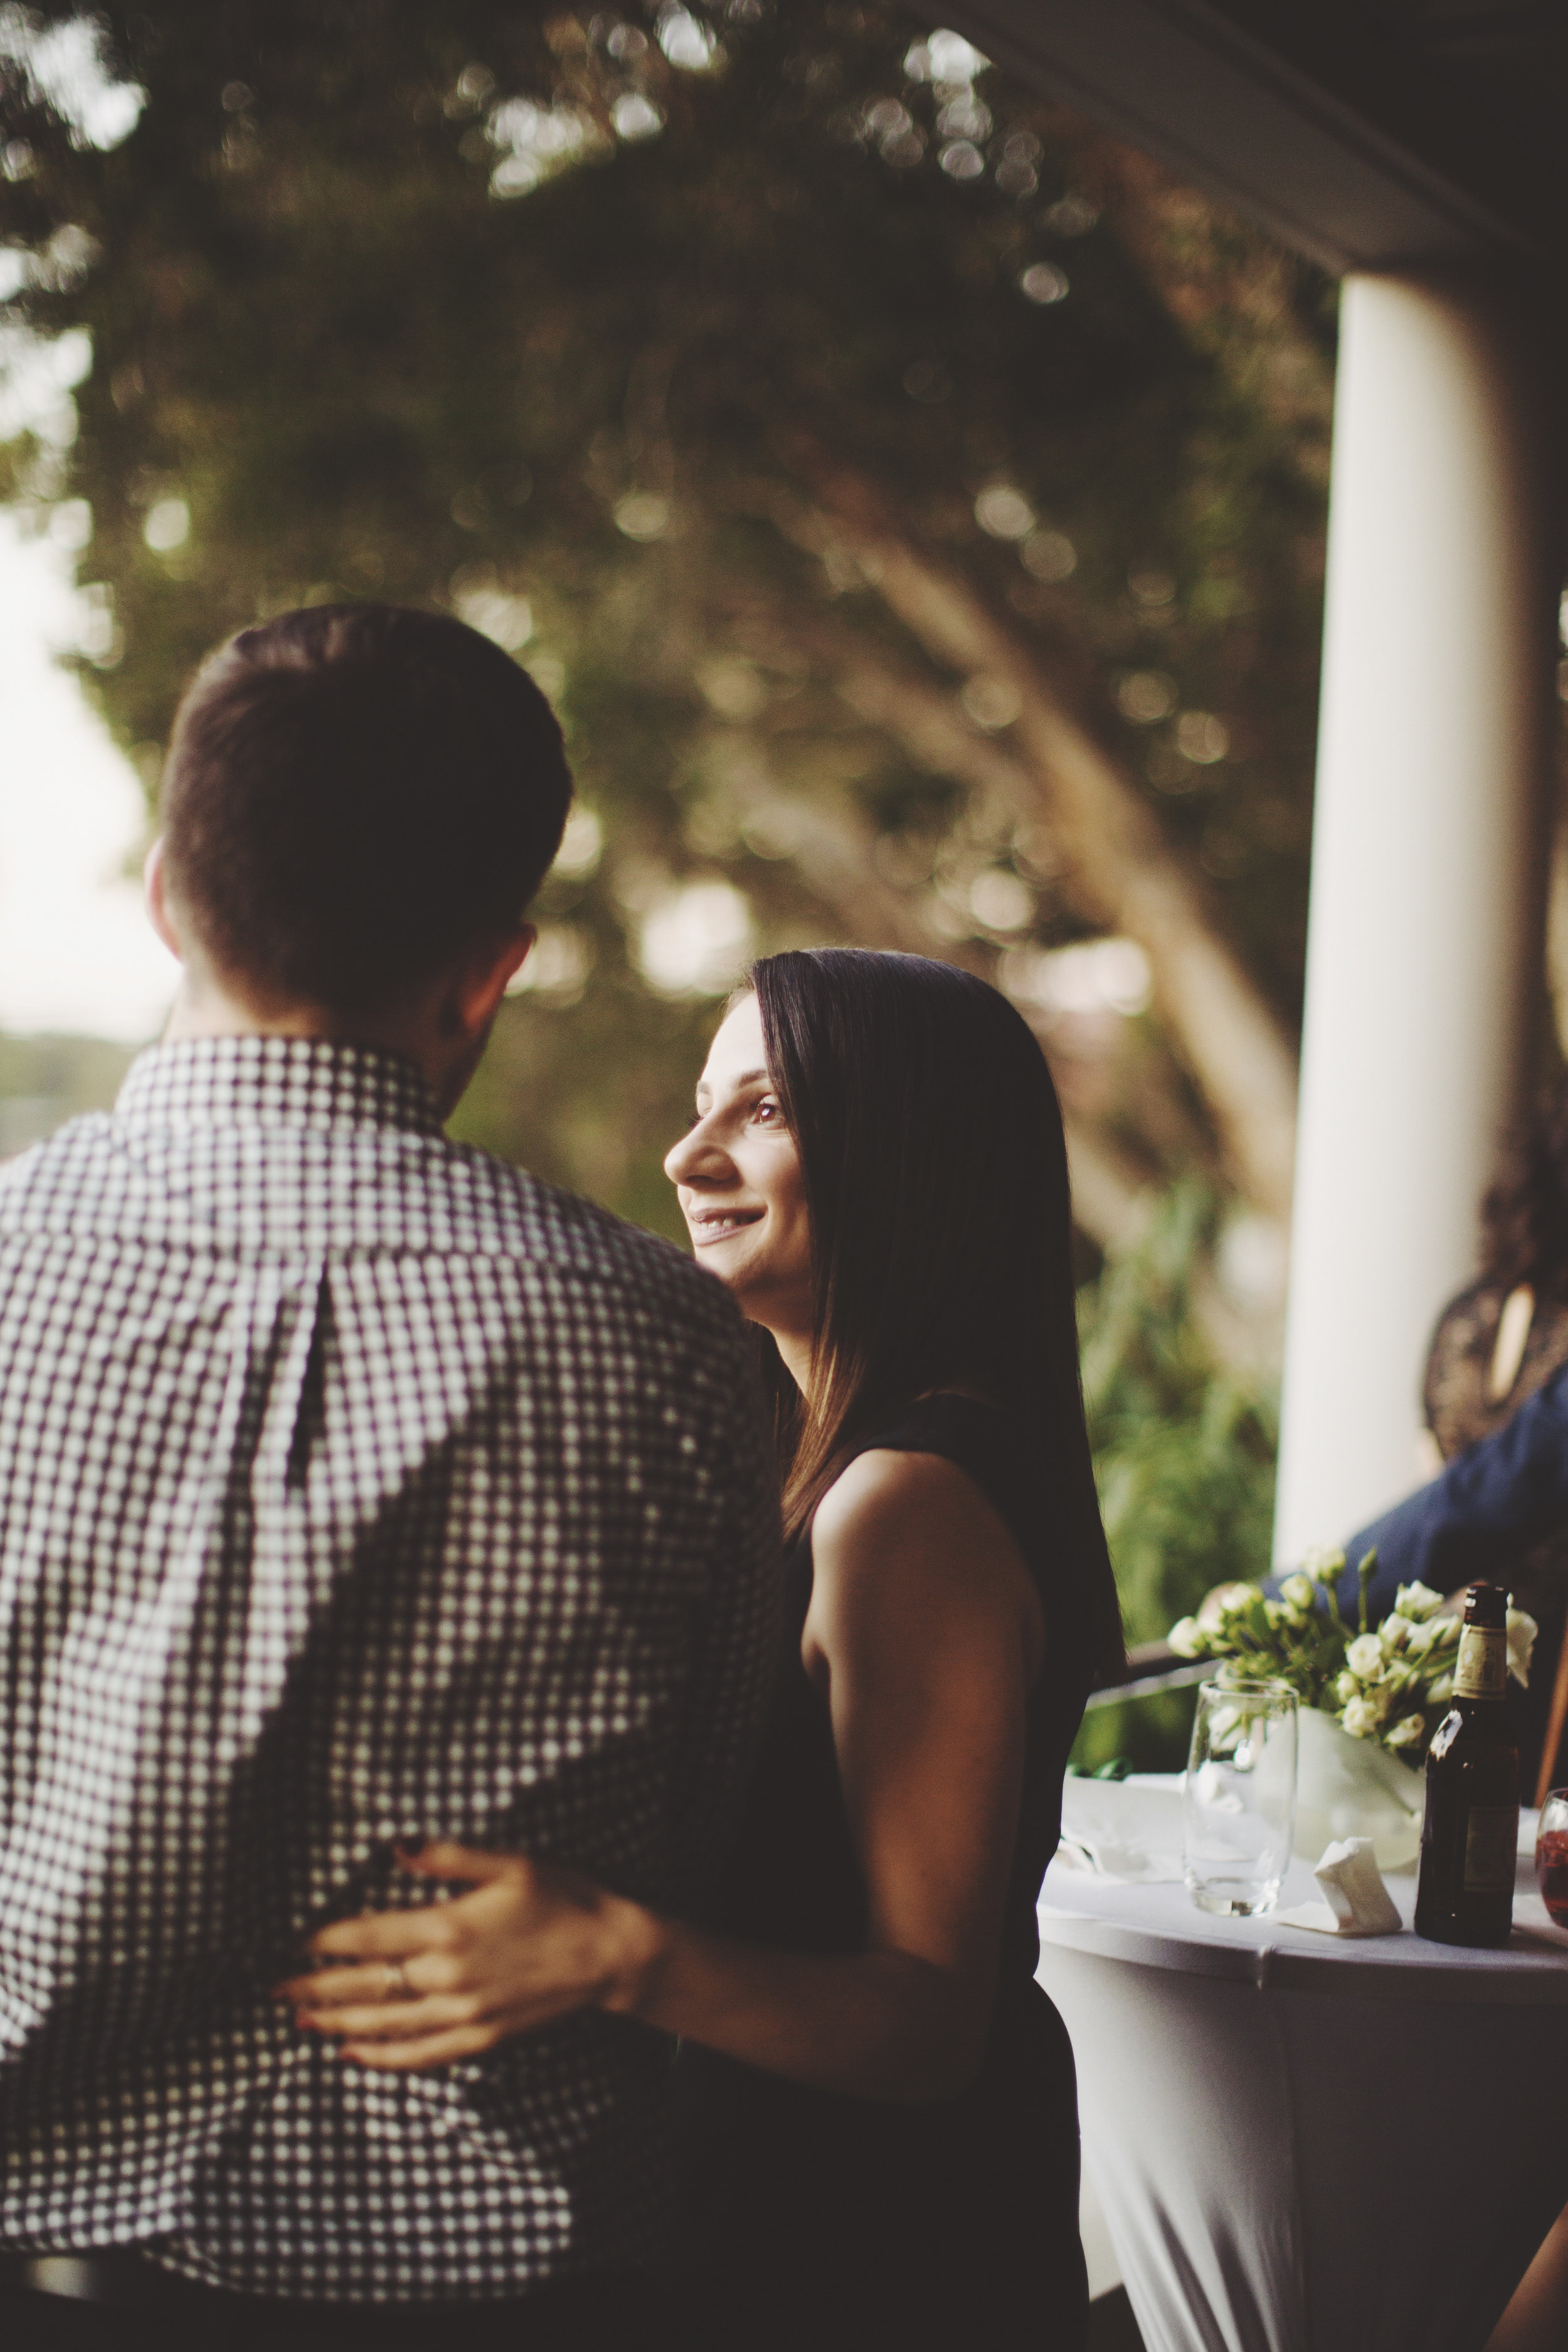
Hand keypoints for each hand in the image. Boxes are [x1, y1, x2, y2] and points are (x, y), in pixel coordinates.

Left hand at [272, 1843, 658, 2071]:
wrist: (609, 1953)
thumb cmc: (562, 1898)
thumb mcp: (509, 1863)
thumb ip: (448, 1857)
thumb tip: (395, 1847)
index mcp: (449, 1927)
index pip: (368, 1937)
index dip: (323, 1941)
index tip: (289, 1943)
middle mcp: (447, 1976)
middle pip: (365, 1985)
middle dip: (314, 1987)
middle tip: (272, 1991)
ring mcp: (463, 2013)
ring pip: (384, 2024)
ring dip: (336, 2022)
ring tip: (300, 2021)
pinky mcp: (480, 2037)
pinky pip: (419, 2055)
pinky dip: (381, 2057)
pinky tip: (353, 2054)